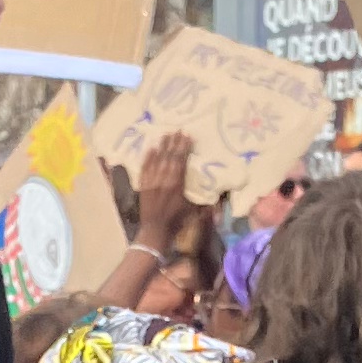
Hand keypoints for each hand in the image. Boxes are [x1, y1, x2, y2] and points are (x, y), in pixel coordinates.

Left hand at [132, 129, 194, 249]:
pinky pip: (145, 168)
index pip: (181, 161)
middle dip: (174, 143)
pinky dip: (148, 158)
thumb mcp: (193, 212)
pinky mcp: (143, 186)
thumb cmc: (176, 222)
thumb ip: (204, 203)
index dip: (184, 148)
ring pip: (157, 160)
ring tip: (166, 134)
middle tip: (178, 131)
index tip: (187, 137)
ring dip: (162, 146)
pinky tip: (151, 148)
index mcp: (177, 185)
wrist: (155, 232)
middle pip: (169, 157)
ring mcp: (152, 182)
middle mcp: (164, 180)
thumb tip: (218, 199)